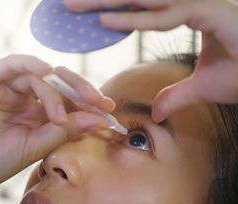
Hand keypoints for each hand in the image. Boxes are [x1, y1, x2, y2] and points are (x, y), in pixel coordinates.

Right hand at [0, 55, 113, 200]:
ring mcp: (7, 88)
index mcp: (36, 118)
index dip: (88, 106)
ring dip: (56, 91)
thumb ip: (63, 131)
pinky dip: (31, 65)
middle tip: (99, 102)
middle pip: (60, 85)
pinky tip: (47, 73)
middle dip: (81, 91)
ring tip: (59, 115)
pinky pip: (14, 64)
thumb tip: (97, 120)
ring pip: (41, 75)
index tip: (109, 115)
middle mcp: (24, 100)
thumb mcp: (34, 148)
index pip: (68, 104)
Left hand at [64, 0, 237, 121]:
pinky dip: (138, 19)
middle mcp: (194, 1)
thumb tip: (157, 112)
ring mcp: (205, 2)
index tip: (83, 14)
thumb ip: (177, 96)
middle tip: (67, 4)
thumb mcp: (204, 88)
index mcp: (191, 11)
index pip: (142, 6)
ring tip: (74, 6)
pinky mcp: (215, 13)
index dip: (112, 8)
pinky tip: (107, 20)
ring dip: (109, 1)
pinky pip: (168, 15)